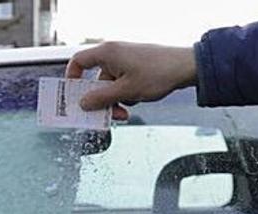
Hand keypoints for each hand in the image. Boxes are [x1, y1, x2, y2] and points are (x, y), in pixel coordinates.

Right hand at [65, 42, 197, 120]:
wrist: (186, 67)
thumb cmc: (158, 73)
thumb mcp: (126, 91)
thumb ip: (101, 99)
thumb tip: (83, 104)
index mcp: (107, 53)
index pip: (78, 62)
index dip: (72, 79)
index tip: (73, 96)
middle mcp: (113, 54)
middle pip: (95, 80)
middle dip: (102, 100)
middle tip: (108, 115)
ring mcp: (124, 61)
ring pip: (110, 86)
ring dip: (116, 101)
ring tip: (128, 110)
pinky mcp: (134, 67)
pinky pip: (121, 84)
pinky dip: (126, 95)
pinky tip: (138, 99)